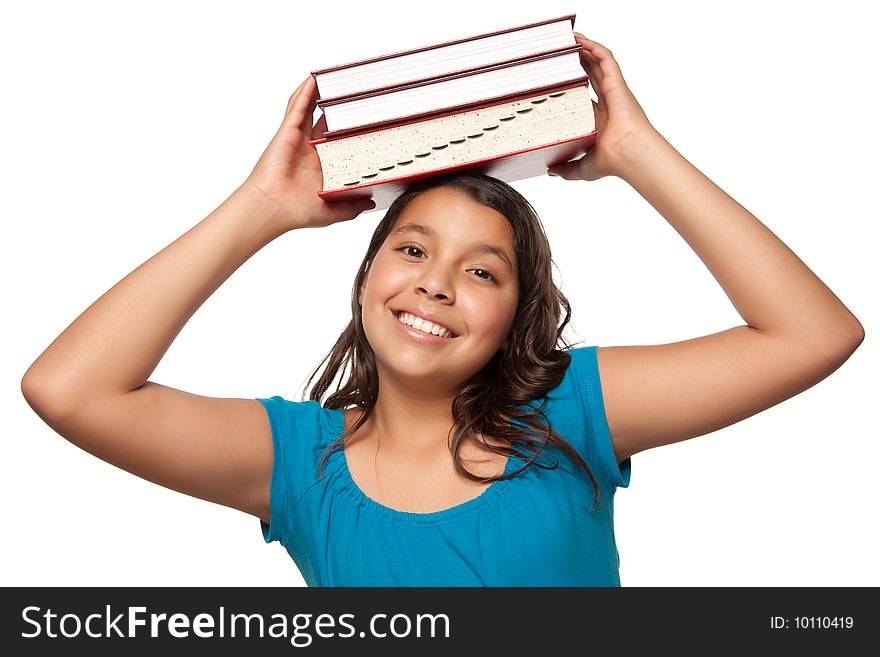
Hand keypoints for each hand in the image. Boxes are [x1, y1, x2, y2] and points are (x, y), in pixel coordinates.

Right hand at [239, 76, 374, 231]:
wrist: (274, 208)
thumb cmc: (297, 212)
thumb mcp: (334, 211)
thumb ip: (353, 206)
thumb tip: (372, 202)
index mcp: (321, 165)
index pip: (339, 141)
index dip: (350, 129)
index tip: (367, 120)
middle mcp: (309, 149)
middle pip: (326, 120)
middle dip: (338, 107)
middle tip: (353, 93)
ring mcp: (298, 139)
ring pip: (310, 109)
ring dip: (319, 94)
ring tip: (333, 78)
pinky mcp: (288, 132)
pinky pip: (297, 107)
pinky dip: (304, 92)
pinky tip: (313, 79)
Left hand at [548, 34, 658, 180]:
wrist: (627, 154)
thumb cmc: (612, 162)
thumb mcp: (581, 167)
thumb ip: (566, 168)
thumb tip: (551, 170)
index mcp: (600, 119)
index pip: (585, 95)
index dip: (574, 84)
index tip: (559, 78)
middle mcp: (607, 103)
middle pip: (591, 75)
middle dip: (578, 61)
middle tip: (561, 53)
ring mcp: (613, 91)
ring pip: (598, 64)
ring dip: (585, 49)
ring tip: (568, 39)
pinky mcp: (617, 83)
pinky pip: (606, 59)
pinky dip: (594, 47)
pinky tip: (581, 40)